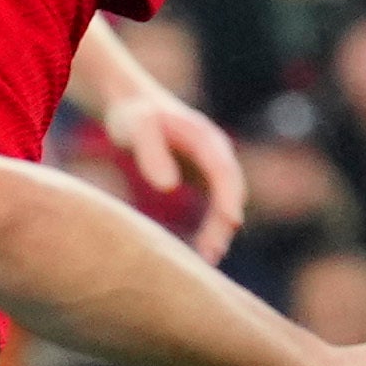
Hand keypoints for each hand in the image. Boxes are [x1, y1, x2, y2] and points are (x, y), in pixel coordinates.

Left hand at [78, 41, 245, 255]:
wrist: (133, 106)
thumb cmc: (133, 116)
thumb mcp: (137, 127)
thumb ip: (150, 152)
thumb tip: (168, 188)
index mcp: (205, 138)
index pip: (224, 171)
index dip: (229, 196)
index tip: (232, 222)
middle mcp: (216, 153)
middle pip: (231, 191)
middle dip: (225, 222)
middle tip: (212, 253)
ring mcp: (212, 166)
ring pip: (225, 203)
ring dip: (220, 231)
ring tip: (207, 260)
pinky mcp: (202, 179)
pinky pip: (214, 208)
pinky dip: (211, 229)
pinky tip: (200, 253)